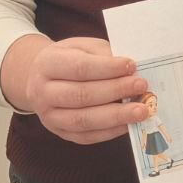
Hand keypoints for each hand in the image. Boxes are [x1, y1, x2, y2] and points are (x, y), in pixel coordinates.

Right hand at [4, 35, 146, 144]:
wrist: (41, 78)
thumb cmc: (70, 58)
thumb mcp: (83, 47)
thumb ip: (104, 55)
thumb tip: (131, 71)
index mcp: (48, 64)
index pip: (79, 68)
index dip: (107, 68)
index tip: (131, 66)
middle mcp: (43, 92)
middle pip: (82, 95)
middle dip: (115, 91)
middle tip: (142, 86)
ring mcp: (50, 116)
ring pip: (84, 120)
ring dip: (116, 116)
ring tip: (141, 110)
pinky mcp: (61, 132)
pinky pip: (87, 136)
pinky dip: (110, 131)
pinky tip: (129, 124)